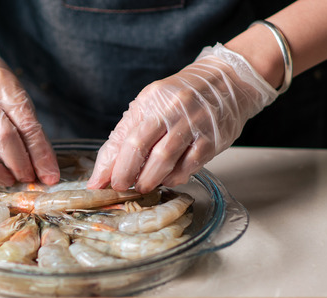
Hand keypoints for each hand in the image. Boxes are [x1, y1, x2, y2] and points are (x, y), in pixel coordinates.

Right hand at [0, 24, 58, 185]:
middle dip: (19, 165)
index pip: (27, 125)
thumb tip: (44, 170)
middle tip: (28, 178)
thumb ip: (30, 132)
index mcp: (4, 87)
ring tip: (8, 179)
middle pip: (3, 136)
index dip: (41, 155)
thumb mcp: (17, 98)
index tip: (50, 176)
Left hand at [87, 43, 277, 192]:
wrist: (228, 80)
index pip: (122, 136)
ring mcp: (193, 124)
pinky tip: (168, 179)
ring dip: (149, 179)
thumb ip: (129, 133)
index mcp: (151, 100)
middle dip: (125, 173)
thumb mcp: (152, 105)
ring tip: (142, 187)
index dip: (108, 164)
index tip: (97, 183)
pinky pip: (189, 165)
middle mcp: (170, 109)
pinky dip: (175, 177)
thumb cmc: (184, 97)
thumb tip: (106, 168)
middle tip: (121, 187)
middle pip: (139, 146)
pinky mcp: (212, 139)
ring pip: (163, 159)